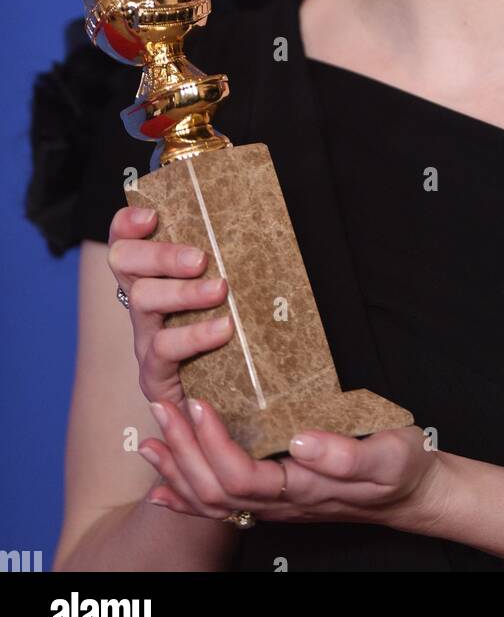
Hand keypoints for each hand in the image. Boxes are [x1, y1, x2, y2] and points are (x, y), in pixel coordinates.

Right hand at [107, 205, 233, 409]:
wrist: (220, 401)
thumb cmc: (230, 334)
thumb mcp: (225, 293)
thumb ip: (230, 262)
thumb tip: (266, 225)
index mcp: (153, 276)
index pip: (126, 240)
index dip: (127, 223)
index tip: (152, 215)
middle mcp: (142, 302)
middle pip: (125, 262)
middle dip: (160, 255)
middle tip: (200, 258)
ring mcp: (144, 337)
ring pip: (143, 300)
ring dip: (182, 292)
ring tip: (220, 290)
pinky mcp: (154, 373)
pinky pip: (164, 349)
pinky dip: (195, 336)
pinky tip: (223, 330)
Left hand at [139, 397, 451, 535]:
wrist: (411, 492)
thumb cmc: (401, 470)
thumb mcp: (389, 455)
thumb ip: (347, 454)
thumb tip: (302, 442)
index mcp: (302, 490)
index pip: (240, 477)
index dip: (213, 445)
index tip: (199, 405)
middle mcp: (280, 504)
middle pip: (214, 491)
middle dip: (183, 451)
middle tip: (163, 407)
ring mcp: (274, 504)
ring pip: (210, 501)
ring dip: (176, 470)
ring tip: (150, 438)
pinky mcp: (273, 495)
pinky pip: (220, 505)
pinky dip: (184, 495)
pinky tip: (162, 484)